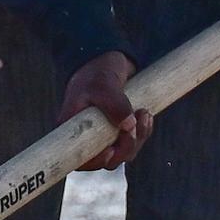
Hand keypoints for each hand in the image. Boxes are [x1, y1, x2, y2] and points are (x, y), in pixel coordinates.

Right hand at [60, 51, 146, 169]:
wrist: (107, 58)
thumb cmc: (97, 71)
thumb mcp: (103, 83)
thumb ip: (115, 104)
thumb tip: (128, 126)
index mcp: (73, 128)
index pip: (81, 158)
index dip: (96, 161)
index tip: (110, 151)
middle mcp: (87, 135)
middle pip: (107, 159)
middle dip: (125, 147)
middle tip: (134, 127)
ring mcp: (104, 134)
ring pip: (123, 152)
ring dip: (138, 139)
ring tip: (145, 114)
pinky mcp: (119, 129)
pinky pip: (133, 142)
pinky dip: (143, 132)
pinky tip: (147, 116)